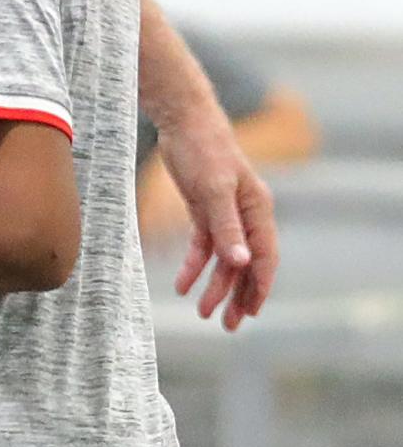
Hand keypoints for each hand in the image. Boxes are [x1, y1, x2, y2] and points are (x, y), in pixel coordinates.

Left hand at [159, 116, 278, 329]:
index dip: (259, 285)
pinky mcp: (204, 210)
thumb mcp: (214, 190)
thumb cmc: (204, 150)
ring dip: (216, 285)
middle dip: (238, 295)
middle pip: (246, 263)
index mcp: (258, 210)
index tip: (250, 312)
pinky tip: (182, 284)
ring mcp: (225, 214)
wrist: (183, 121)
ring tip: (203, 313)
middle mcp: (246, 215)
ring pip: (225, 259)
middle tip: (228, 325)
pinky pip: (203, 246)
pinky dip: (194, 266)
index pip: (265, 256)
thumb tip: (242, 263)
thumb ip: (227, 227)